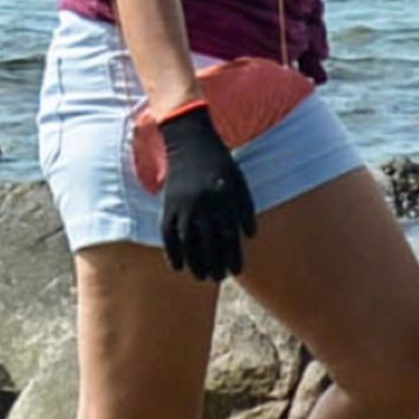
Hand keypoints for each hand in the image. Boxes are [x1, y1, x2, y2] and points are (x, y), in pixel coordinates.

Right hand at [155, 107, 258, 281]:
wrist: (190, 139)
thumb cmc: (219, 161)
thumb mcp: (239, 180)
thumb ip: (245, 208)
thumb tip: (250, 236)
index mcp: (223, 197)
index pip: (229, 235)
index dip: (233, 255)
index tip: (236, 270)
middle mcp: (202, 203)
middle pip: (208, 243)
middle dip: (214, 264)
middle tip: (219, 278)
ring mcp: (183, 204)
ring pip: (187, 242)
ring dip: (194, 263)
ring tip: (201, 277)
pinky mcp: (168, 203)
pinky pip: (168, 234)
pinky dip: (171, 252)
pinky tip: (177, 267)